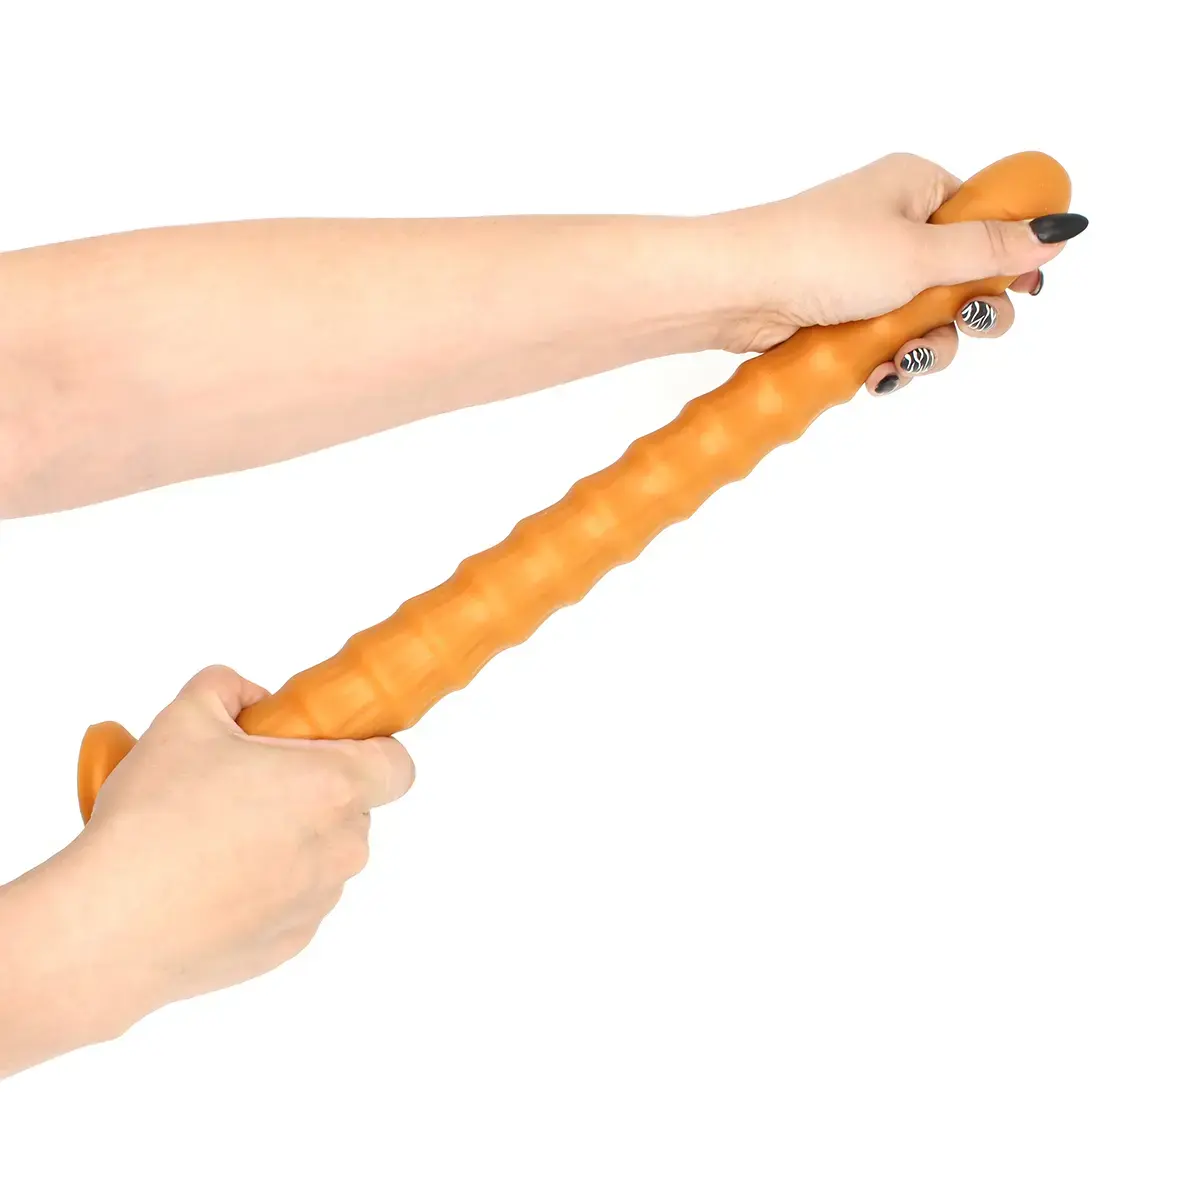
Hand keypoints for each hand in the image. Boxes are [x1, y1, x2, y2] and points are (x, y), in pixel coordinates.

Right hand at [72, 665, 414, 1022]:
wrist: (112, 926)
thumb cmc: (155, 820)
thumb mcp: (184, 719)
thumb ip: (227, 688)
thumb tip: (251, 700)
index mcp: (334, 786)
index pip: (397, 765)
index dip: (370, 749)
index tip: (325, 746)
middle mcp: (342, 847)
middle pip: (351, 807)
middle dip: (308, 792)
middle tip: (246, 785)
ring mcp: (320, 900)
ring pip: (321, 856)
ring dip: (284, 841)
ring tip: (214, 836)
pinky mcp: (291, 943)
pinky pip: (291, 902)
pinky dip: (262, 890)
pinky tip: (207, 882)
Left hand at [710, 152, 1087, 393]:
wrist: (736, 290)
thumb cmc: (824, 256)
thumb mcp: (922, 253)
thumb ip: (992, 251)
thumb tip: (1062, 228)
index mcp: (917, 188)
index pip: (985, 222)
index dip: (1006, 263)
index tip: (1019, 292)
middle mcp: (893, 227)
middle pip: (961, 281)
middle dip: (965, 317)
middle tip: (963, 328)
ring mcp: (865, 276)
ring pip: (924, 322)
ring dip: (924, 350)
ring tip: (902, 363)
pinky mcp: (840, 316)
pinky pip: (884, 343)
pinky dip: (886, 363)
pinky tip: (876, 379)